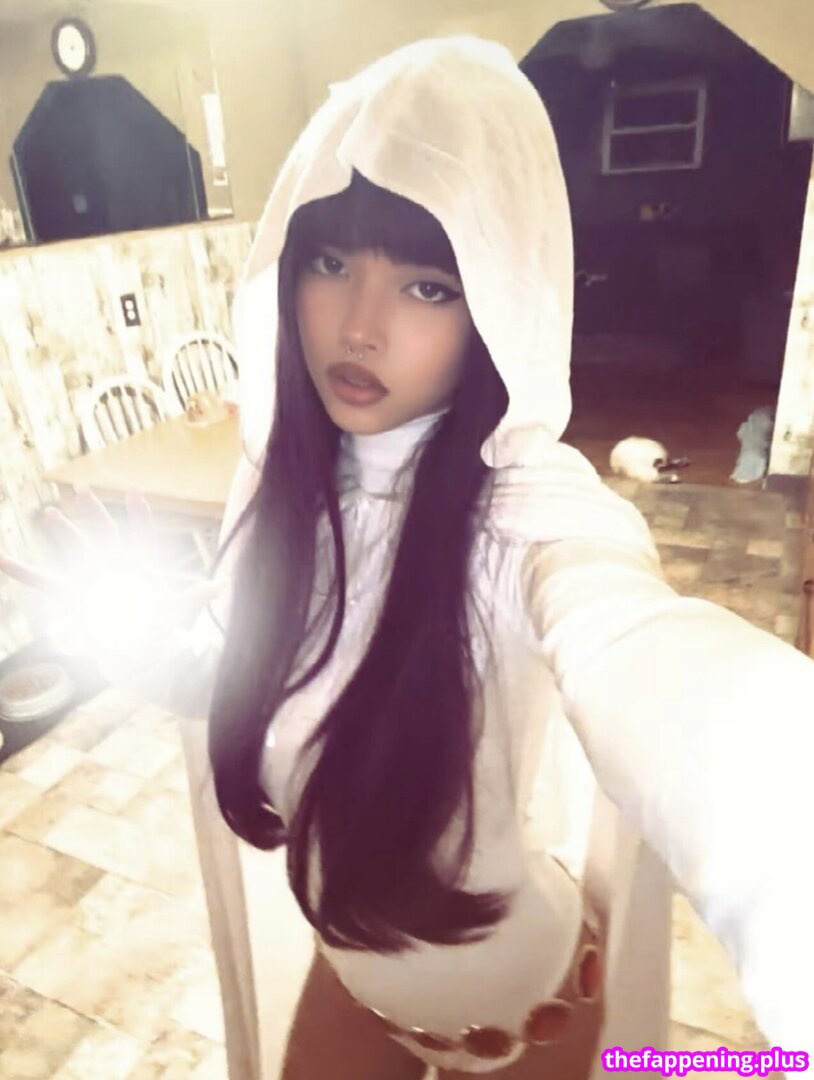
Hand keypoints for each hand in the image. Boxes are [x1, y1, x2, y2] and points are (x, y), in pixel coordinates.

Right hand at [0, 487, 220, 673]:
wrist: (139, 650)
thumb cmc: (161, 629)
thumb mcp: (177, 614)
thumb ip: (192, 599)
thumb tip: (217, 585)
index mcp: (141, 569)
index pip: (141, 538)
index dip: (138, 518)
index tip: (133, 494)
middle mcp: (116, 568)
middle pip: (104, 536)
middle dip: (94, 515)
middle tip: (81, 491)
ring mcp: (92, 579)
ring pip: (76, 552)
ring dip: (64, 534)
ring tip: (50, 513)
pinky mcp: (74, 596)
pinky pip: (45, 584)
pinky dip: (24, 574)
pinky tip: (2, 561)